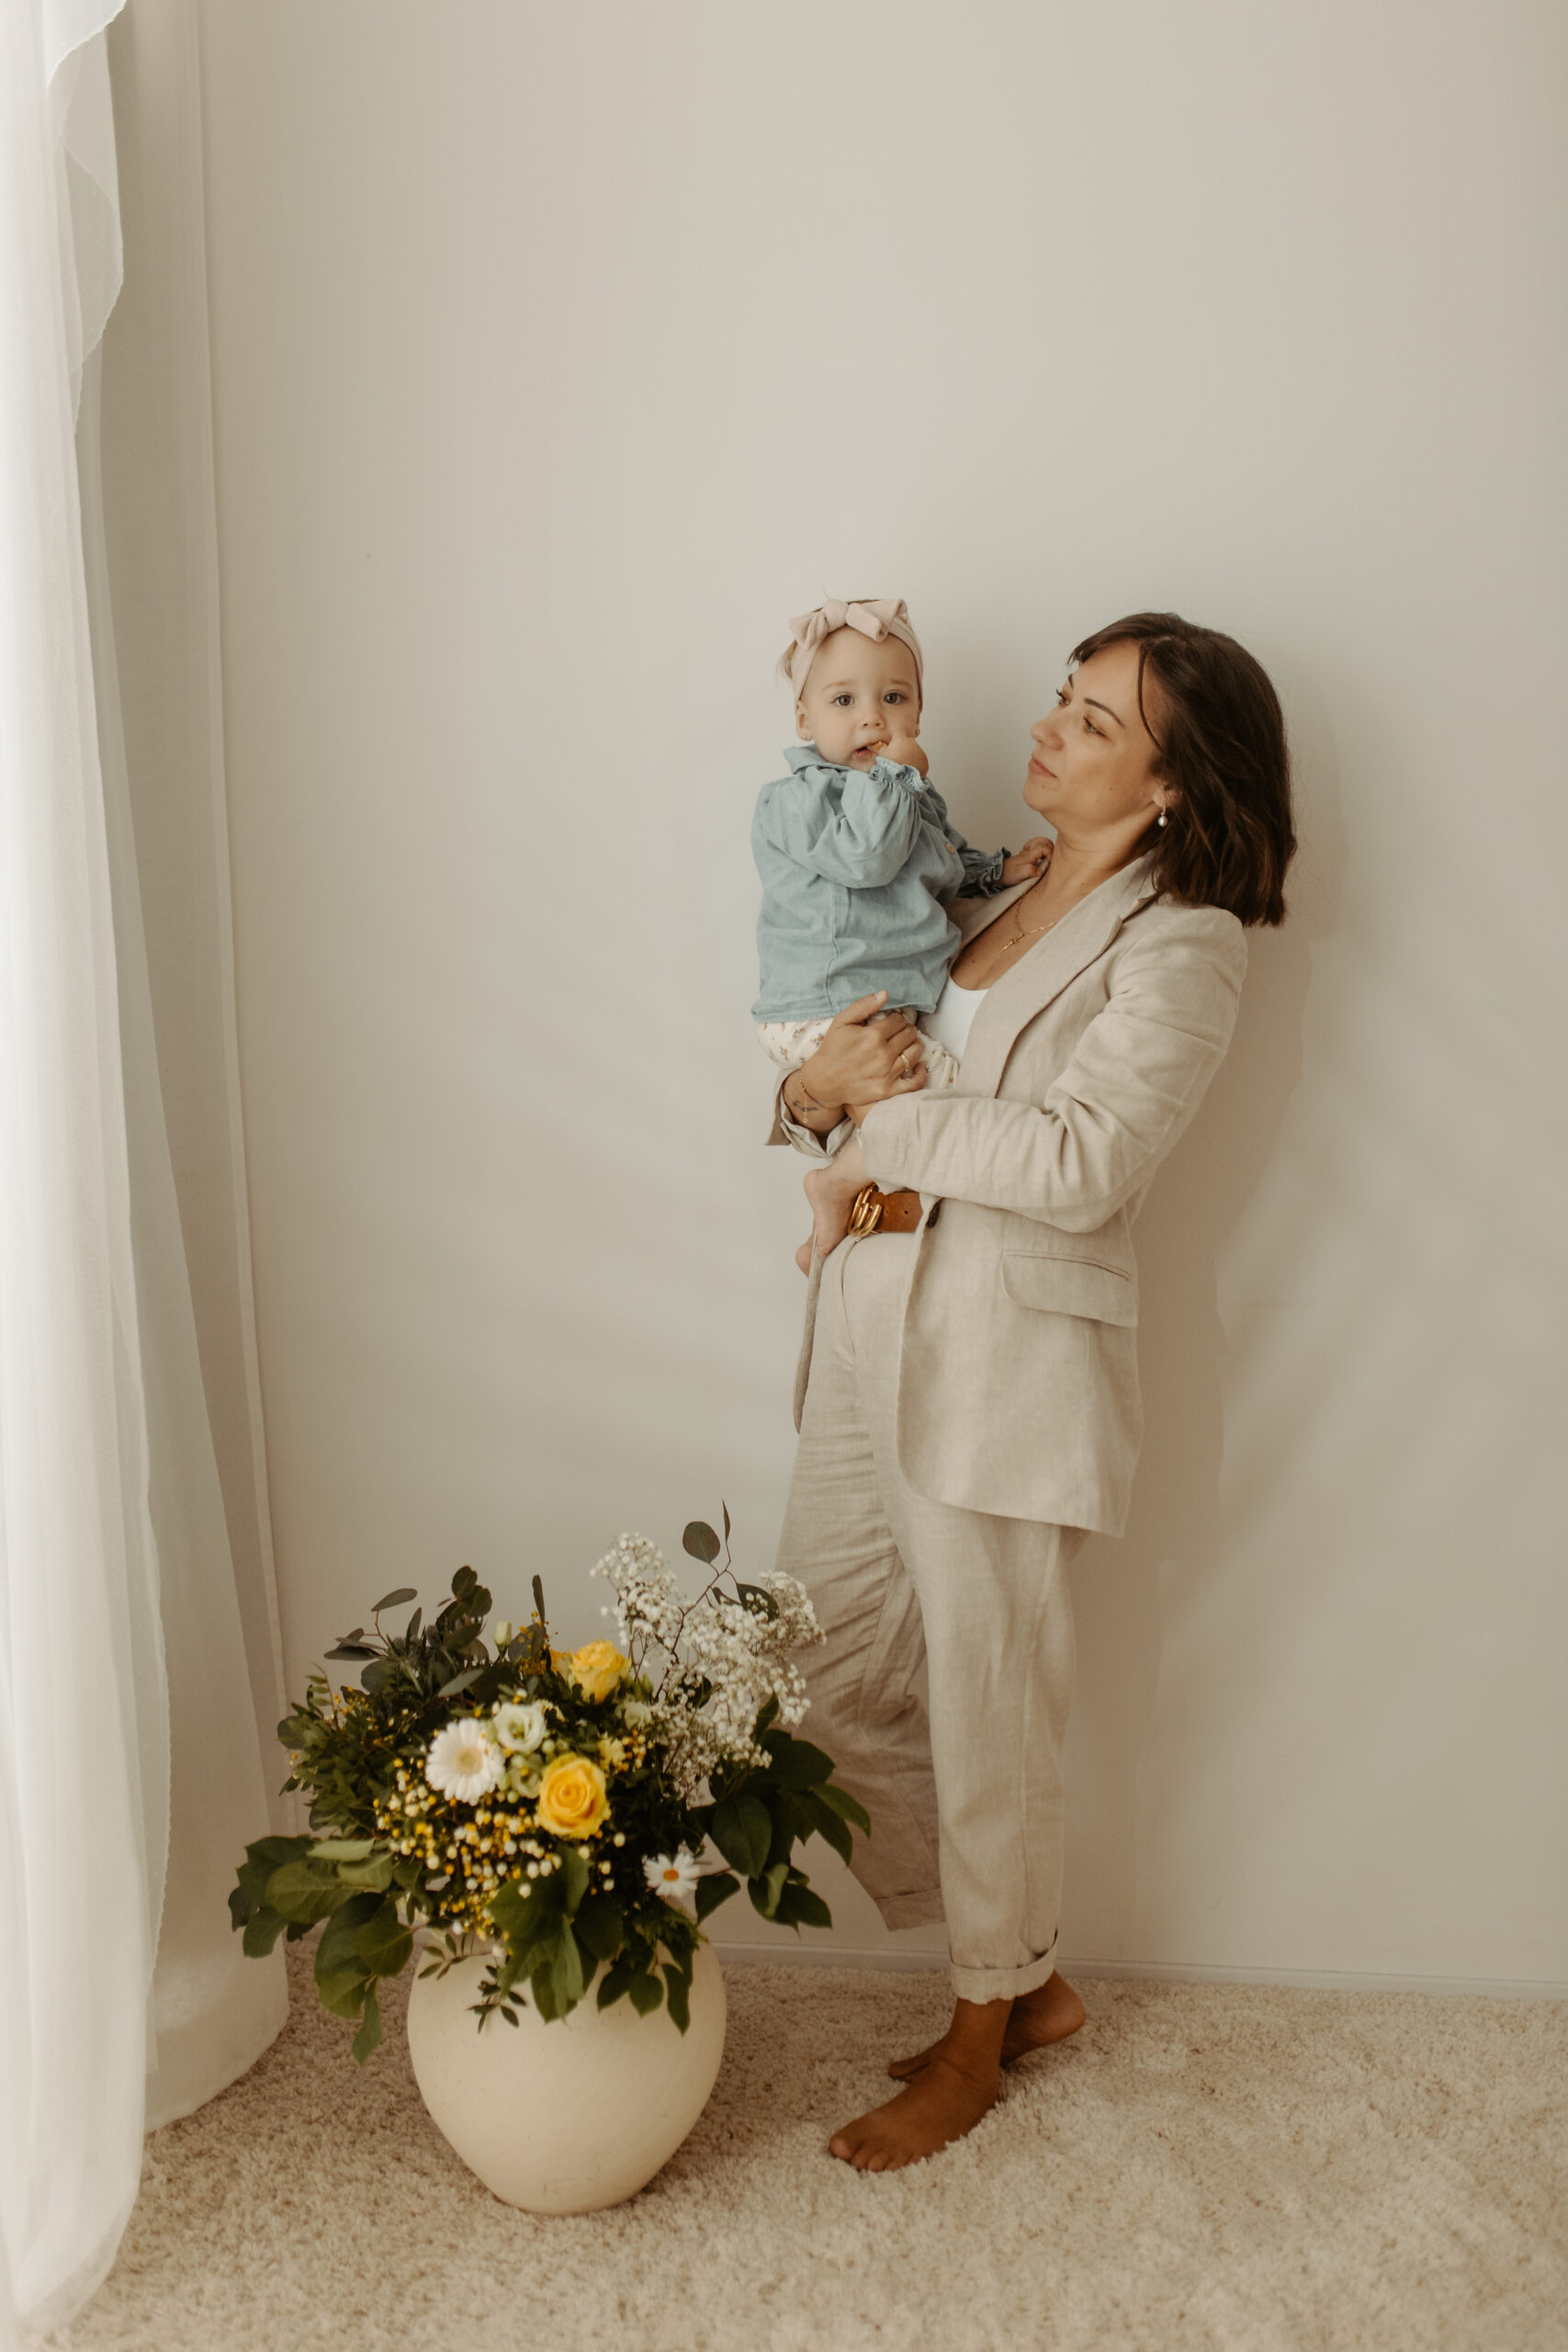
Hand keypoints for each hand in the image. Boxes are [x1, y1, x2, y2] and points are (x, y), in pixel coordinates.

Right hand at [792, 993, 929, 1117]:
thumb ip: (863, 1005)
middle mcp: (882, 1054)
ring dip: (915, 1045)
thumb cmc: (832, 1049)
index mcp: (872, 1036)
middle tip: (900, 1032)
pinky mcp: (888, 1090)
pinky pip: (915, 1082)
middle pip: (909, 1035)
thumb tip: (885, 994)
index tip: (891, 1022)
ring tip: (908, 1044)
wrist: (823, 1082)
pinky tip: (919, 1065)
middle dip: (906, 1030)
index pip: (898, 1020)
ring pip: (915, 1053)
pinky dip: (921, 1073)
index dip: (896, 1019)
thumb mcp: (841, 1022)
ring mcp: (887, 1074)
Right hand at [883, 731, 928, 776]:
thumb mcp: (882, 755)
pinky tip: (909, 769)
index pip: (898, 733)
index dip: (895, 739)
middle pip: (907, 742)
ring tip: (903, 765)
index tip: (893, 744)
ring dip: (910, 756)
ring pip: (914, 751)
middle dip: (903, 748)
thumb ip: (879, 747)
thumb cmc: (891, 766)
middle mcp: (913, 743)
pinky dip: (916, 764)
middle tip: (897, 758)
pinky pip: (920, 760)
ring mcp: (920, 752)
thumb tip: (875, 743)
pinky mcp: (925, 762)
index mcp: (901, 739)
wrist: (902, 780)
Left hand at [1001, 835, 1052, 886]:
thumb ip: (1031, 871)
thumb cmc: (1009, 874)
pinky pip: (1035, 845)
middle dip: (1051, 847)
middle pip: (1044, 841)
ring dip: (1047, 846)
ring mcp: (1027, 852)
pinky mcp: (1026, 854)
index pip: (1044, 847)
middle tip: (1052, 857)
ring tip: (1049, 856)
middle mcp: (1029, 851)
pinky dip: (1041, 847)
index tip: (1050, 862)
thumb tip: (1040, 870)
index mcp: (1029, 855)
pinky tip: (1041, 855)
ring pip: (1040, 841)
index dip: (1050, 853)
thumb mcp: (1020, 874)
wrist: (998, 873)